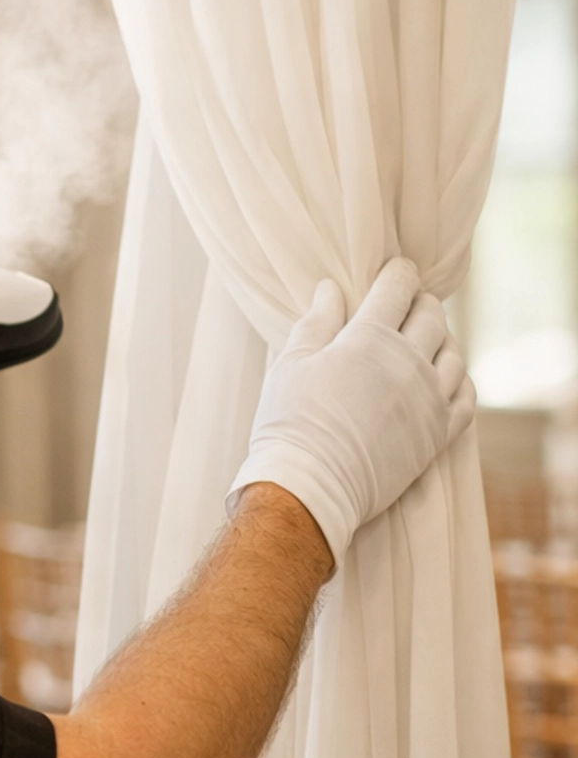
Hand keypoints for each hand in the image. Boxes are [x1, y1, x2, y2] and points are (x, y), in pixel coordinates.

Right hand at [228, 258, 474, 568]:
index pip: (398, 289)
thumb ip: (316, 322)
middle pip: (432, 316)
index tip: (396, 271)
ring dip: (442, 341)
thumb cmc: (290, 423)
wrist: (310, 486)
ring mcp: (429, 399)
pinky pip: (466, 398)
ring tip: (425, 343)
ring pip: (454, 354)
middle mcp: (408, 363)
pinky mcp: (438, 434)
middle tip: (408, 306)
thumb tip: (330, 289)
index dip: (399, 274)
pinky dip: (460, 382)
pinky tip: (445, 381)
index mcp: (369, 338)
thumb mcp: (290, 364)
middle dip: (421, 303)